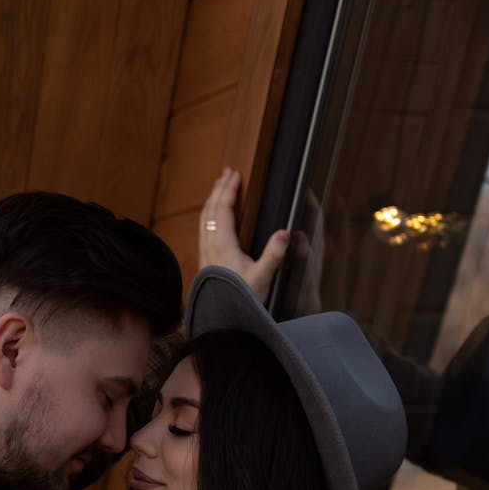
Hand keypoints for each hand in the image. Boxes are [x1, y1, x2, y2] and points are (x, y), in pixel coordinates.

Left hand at [199, 168, 288, 303]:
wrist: (221, 318)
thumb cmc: (242, 298)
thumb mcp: (262, 278)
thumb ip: (273, 255)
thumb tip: (285, 233)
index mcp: (223, 245)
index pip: (223, 209)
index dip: (228, 190)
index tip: (235, 174)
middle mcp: (210, 245)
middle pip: (211, 209)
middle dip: (219, 188)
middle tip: (227, 172)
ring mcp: (205, 252)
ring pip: (205, 218)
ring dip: (212, 199)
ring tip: (220, 186)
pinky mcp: (205, 259)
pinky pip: (204, 228)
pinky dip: (209, 214)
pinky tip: (214, 215)